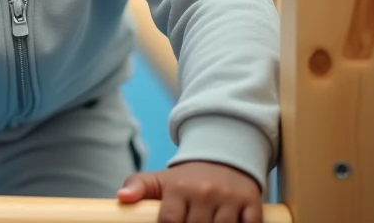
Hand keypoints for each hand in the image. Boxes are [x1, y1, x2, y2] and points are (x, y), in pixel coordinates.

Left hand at [118, 161, 262, 222]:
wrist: (224, 157)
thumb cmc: (187, 178)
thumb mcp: (160, 179)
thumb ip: (138, 186)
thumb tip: (121, 197)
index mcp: (179, 187)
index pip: (169, 221)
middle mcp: (204, 191)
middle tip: (192, 221)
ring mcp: (229, 198)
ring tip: (206, 222)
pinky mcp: (252, 203)